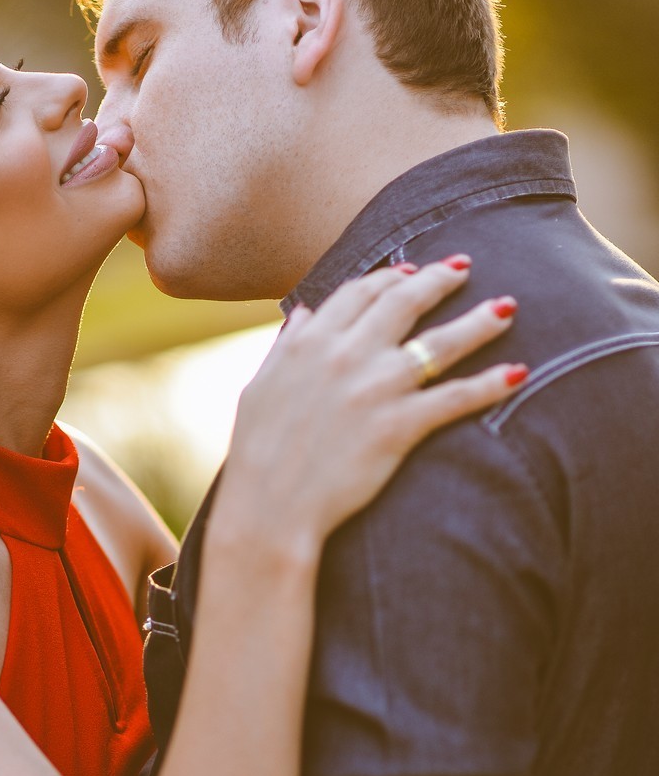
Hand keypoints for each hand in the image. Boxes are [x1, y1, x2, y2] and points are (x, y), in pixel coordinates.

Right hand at [217, 258, 522, 556]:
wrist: (270, 508)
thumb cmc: (257, 454)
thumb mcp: (260, 387)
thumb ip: (285, 346)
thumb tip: (301, 313)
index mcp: (311, 342)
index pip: (360, 291)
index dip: (390, 276)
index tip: (411, 272)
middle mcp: (347, 354)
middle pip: (405, 301)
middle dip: (440, 279)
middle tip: (465, 267)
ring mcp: (376, 388)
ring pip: (441, 341)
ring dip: (480, 321)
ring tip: (507, 308)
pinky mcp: (399, 425)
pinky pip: (455, 397)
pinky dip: (490, 385)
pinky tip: (518, 374)